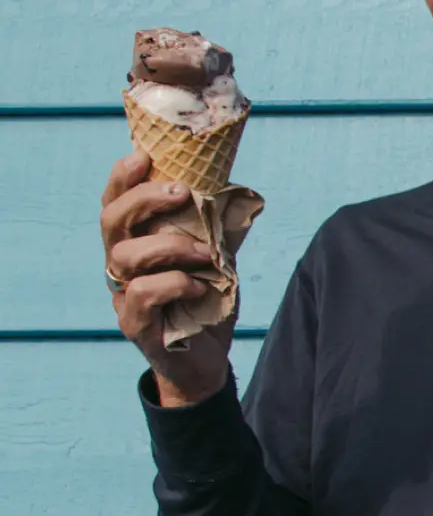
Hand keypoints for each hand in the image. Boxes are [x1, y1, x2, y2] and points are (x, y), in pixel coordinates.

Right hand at [101, 151, 230, 403]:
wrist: (206, 360)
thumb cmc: (204, 304)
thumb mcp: (215, 260)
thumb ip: (217, 229)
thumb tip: (238, 193)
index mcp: (134, 244)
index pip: (115, 203)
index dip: (122, 178)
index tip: (143, 155)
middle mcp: (120, 267)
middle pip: (111, 222)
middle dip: (143, 200)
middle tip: (181, 193)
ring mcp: (123, 296)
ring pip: (125, 257)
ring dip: (170, 246)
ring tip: (205, 253)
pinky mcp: (135, 325)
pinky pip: (144, 295)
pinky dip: (176, 283)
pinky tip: (201, 286)